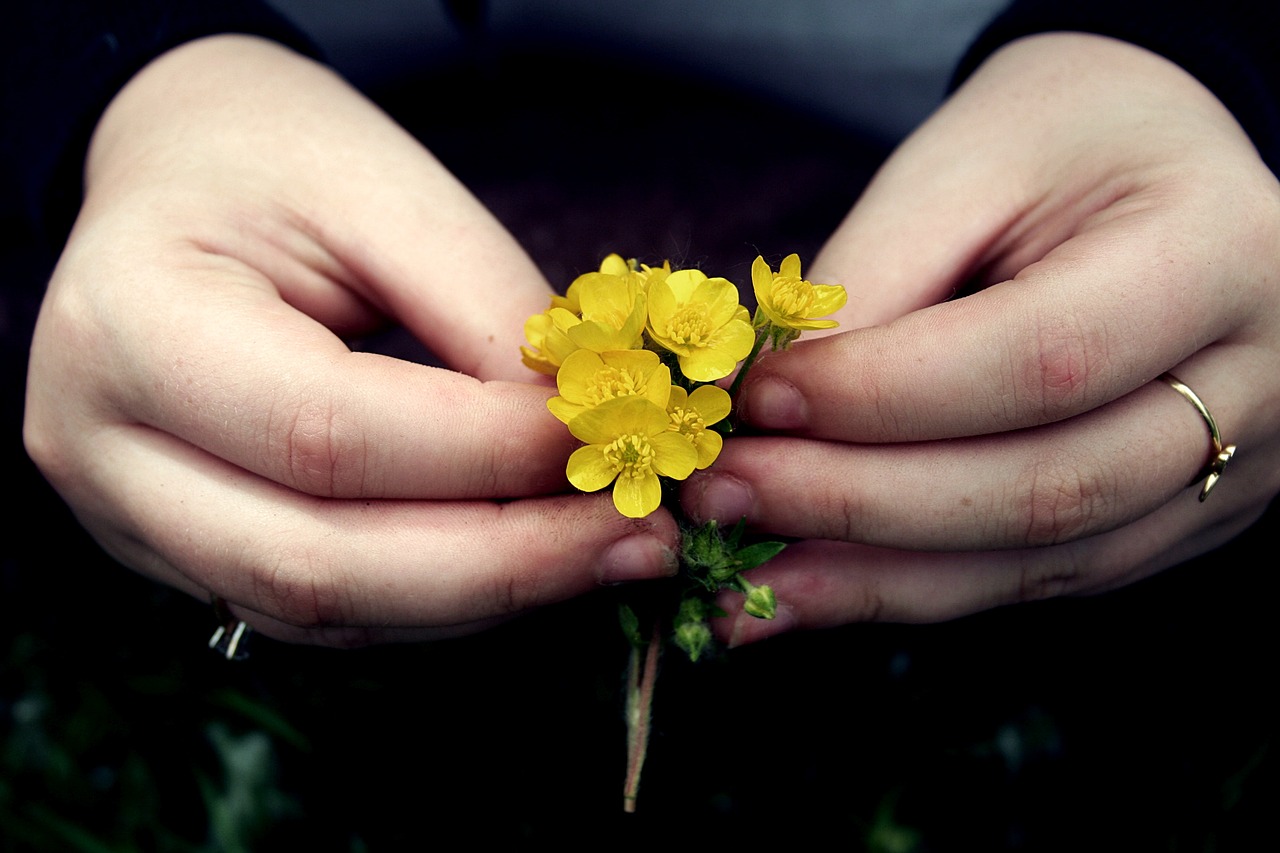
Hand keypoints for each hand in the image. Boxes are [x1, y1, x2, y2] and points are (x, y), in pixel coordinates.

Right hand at [23, 35, 677, 646]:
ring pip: (323, 611)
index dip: (491, 455)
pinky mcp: (182, 548)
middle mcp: (102, 448)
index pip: (331, 433)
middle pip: (319, 562)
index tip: (617, 438)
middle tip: (640, 537)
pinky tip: (531, 561)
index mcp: (133, 327)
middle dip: (506, 563)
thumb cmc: (274, 154)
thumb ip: (485, 312)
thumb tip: (589, 431)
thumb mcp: (387, 189)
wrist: (175, 169)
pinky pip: (322, 608)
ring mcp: (130, 516)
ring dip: (484, 597)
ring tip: (609, 554)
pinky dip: (439, 598)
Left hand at [683, 33, 1279, 643]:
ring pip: (1039, 562)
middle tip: (722, 496)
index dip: (884, 397)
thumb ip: (875, 281)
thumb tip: (774, 413)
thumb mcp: (965, 165)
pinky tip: (812, 592)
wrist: (1157, 169)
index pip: (1041, 359)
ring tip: (745, 579)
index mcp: (1216, 254)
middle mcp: (1253, 384)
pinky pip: (1038, 580)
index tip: (759, 400)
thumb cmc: (1057, 142)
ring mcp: (1230, 470)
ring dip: (873, 580)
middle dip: (858, 505)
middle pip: (1045, 487)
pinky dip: (913, 591)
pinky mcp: (1176, 521)